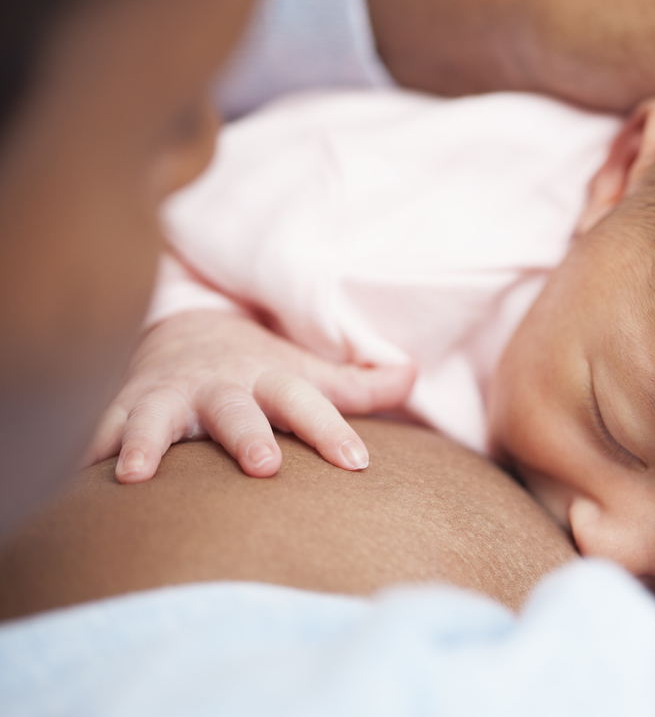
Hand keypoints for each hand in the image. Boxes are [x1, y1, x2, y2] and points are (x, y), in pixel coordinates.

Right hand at [88, 311, 416, 482]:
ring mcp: (170, 399)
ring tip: (137, 473)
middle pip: (237, 411)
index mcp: (270, 380)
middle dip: (248, 436)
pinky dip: (91, 452)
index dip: (332, 430)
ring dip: (148, 442)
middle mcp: (220, 388)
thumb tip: (414, 375)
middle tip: (264, 466)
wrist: (188, 333)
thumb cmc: (260, 369)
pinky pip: (102, 432)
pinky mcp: (127, 411)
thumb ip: (359, 385)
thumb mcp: (307, 373)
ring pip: (158, 419)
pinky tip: (82, 480)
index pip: (308, 403)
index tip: (357, 463)